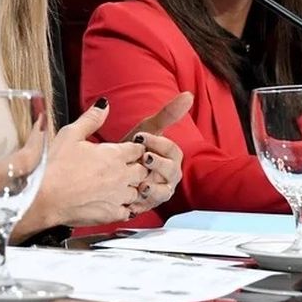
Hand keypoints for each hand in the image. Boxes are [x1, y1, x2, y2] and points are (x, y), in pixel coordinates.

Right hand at [13, 100, 145, 237]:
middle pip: (143, 169)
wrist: (44, 197)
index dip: (134, 148)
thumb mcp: (70, 134)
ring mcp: (119, 196)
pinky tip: (113, 202)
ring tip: (118, 185)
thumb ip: (91, 119)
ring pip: (140, 191)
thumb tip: (104, 105)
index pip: (138, 149)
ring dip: (132, 187)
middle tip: (123, 167)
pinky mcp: (113, 214)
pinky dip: (125, 206)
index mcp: (114, 154)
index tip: (127, 150)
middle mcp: (122, 175)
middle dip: (137, 167)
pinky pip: (130, 211)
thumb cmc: (55, 166)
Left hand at [120, 92, 191, 214]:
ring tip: (142, 185)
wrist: (112, 167)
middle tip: (145, 158)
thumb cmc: (135, 146)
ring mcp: (158, 192)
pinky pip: (145, 207)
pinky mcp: (145, 205)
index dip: (159, 143)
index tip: (141, 137)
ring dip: (153, 189)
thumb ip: (167, 114)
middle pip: (172, 172)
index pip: (172, 150)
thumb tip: (188, 95)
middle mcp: (168, 176)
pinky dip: (138, 204)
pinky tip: (129, 200)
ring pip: (162, 193)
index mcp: (171, 157)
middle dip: (159, 165)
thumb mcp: (147, 129)